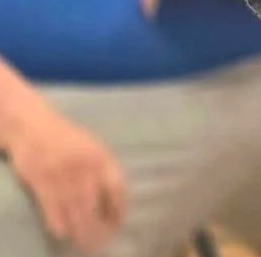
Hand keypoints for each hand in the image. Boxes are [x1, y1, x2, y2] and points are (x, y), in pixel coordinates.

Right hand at [0, 95, 125, 253]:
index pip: (117, 188)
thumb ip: (103, 169)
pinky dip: (58, 223)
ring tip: (85, 242)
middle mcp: (85, 167)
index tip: (118, 222)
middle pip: (95, 204)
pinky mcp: (41, 181)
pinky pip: (51, 208)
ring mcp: (62, 175)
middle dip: (99, 226)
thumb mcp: (93, 147)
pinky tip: (63, 232)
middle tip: (100, 241)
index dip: (119, 208)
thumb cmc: (65, 137)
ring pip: (74, 210)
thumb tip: (113, 197)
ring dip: (80, 229)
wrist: (33, 125)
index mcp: (101, 157)